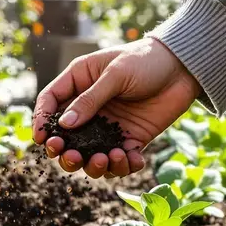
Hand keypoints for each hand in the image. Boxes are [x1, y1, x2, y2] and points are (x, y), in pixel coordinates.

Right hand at [30, 38, 201, 177]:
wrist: (184, 67)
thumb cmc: (146, 59)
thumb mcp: (116, 74)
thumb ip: (90, 99)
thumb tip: (64, 125)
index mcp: (78, 83)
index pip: (50, 103)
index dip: (41, 121)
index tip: (41, 139)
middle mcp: (89, 108)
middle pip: (66, 137)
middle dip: (65, 152)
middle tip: (72, 157)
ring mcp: (109, 126)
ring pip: (90, 154)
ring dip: (93, 164)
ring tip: (105, 159)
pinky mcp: (131, 138)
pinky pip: (120, 160)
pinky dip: (123, 166)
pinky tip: (131, 159)